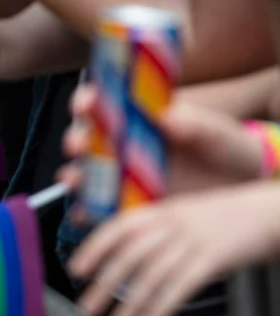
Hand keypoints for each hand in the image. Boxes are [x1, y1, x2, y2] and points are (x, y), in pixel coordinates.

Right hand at [58, 86, 264, 196]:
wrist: (240, 185)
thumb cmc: (225, 148)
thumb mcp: (216, 132)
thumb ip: (195, 123)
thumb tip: (167, 116)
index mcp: (136, 118)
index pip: (101, 104)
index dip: (87, 102)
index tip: (85, 104)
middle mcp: (120, 145)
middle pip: (84, 139)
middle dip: (75, 140)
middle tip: (78, 145)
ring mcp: (120, 177)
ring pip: (85, 175)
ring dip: (75, 177)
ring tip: (77, 180)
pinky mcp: (125, 206)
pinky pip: (98, 210)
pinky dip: (87, 212)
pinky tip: (86, 213)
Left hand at [69, 182, 279, 315]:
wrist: (268, 213)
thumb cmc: (221, 220)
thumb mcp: (181, 217)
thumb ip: (151, 234)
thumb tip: (116, 262)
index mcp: (160, 211)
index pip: (118, 227)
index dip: (94, 247)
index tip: (76, 270)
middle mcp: (172, 223)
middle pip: (130, 256)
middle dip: (103, 286)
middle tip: (86, 310)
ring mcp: (193, 240)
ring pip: (152, 275)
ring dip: (128, 307)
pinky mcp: (213, 259)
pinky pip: (180, 285)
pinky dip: (160, 307)